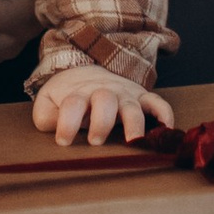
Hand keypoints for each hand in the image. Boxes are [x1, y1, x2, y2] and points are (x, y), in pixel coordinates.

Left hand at [32, 67, 175, 147]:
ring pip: (132, 106)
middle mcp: (103, 92)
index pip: (73, 104)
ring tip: (133, 142)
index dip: (67, 122)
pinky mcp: (141, 98)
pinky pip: (157, 103)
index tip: (63, 141)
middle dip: (101, 121)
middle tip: (95, 141)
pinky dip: (164, 114)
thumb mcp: (48, 103)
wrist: (85, 70)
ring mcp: (125, 95)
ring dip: (134, 124)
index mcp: (78, 94)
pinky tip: (166, 130)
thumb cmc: (66, 96)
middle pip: (105, 100)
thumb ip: (47, 117)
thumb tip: (58, 128)